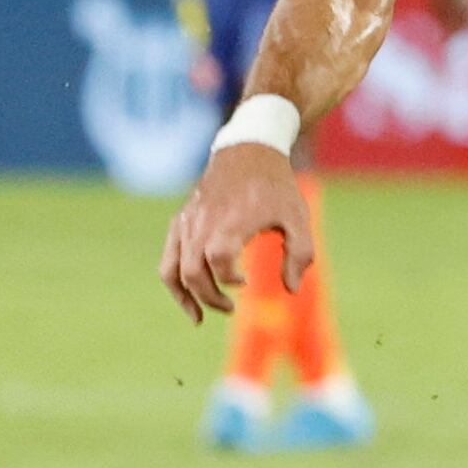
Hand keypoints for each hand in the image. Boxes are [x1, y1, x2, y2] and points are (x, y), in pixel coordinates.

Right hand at [159, 143, 309, 319]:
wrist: (248, 150)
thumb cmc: (276, 186)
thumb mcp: (298, 217)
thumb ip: (299, 254)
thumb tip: (290, 289)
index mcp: (231, 222)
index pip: (219, 263)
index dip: (230, 280)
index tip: (247, 282)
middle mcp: (203, 223)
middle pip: (193, 273)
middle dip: (210, 298)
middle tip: (232, 308)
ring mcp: (187, 222)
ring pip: (173, 270)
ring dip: (186, 297)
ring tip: (200, 318)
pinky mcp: (181, 221)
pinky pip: (168, 258)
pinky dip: (174, 282)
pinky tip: (188, 301)